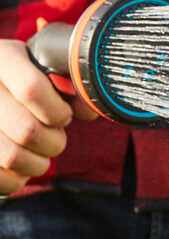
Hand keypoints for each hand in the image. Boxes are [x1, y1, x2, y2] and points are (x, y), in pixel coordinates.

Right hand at [0, 40, 97, 194]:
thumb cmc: (25, 79)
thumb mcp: (44, 69)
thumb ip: (68, 85)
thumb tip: (89, 109)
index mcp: (3, 59)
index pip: (32, 89)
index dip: (58, 111)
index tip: (65, 116)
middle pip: (26, 130)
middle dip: (54, 141)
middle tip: (56, 136)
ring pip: (12, 156)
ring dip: (38, 162)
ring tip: (42, 152)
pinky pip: (0, 177)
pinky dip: (17, 179)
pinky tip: (22, 166)